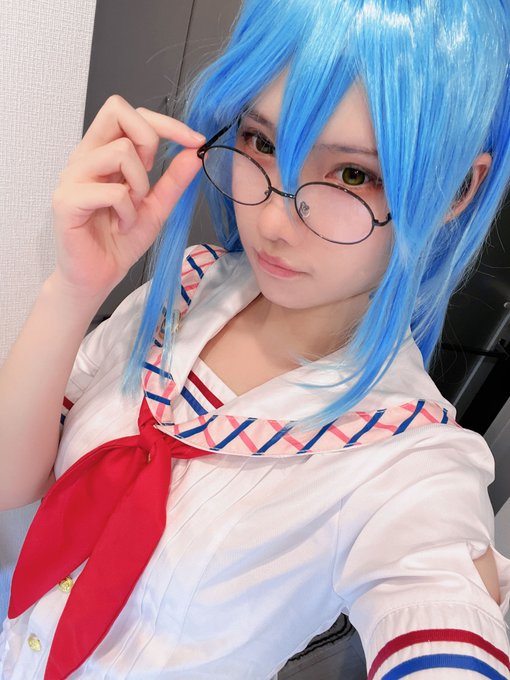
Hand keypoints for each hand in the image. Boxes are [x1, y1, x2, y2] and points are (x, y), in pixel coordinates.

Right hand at [50, 94, 204, 298]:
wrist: (97, 277)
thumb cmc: (119, 241)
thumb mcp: (157, 206)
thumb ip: (174, 179)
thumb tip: (195, 150)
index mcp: (102, 152)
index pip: (128, 112)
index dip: (165, 122)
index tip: (194, 140)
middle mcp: (84, 157)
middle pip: (117, 111)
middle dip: (149, 139)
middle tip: (150, 176)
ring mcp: (72, 177)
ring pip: (120, 151)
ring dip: (140, 185)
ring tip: (133, 210)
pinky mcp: (67, 201)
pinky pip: (113, 191)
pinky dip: (127, 211)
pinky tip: (121, 226)